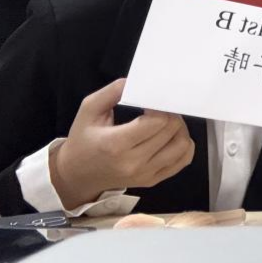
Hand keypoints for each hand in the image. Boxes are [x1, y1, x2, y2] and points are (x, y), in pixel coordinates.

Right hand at [51, 79, 194, 209]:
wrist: (77, 176)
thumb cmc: (83, 140)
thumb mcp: (88, 110)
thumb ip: (112, 92)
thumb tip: (136, 82)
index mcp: (116, 144)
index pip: (158, 122)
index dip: (160, 107)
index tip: (151, 102)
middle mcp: (133, 162)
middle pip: (172, 130)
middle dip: (171, 114)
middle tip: (159, 109)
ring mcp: (145, 174)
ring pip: (183, 146)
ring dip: (180, 129)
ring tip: (166, 122)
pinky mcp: (152, 180)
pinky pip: (183, 160)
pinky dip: (184, 146)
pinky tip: (170, 137)